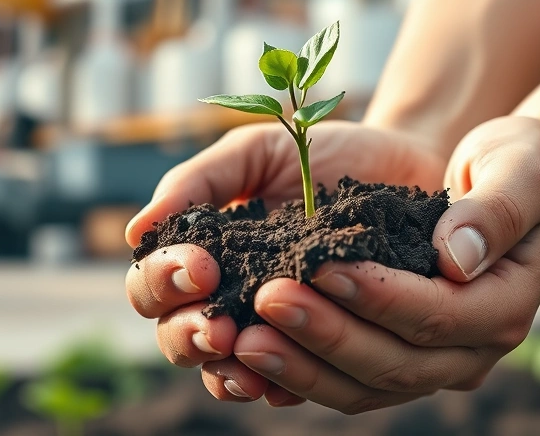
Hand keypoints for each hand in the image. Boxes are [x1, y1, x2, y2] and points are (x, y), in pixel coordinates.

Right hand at [124, 121, 446, 406]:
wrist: (403, 162)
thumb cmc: (321, 153)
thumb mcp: (257, 152)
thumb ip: (198, 182)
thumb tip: (137, 231)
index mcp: (202, 254)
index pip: (152, 285)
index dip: (163, 282)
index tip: (200, 267)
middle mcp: (226, 299)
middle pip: (177, 338)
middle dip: (188, 336)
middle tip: (218, 327)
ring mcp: (272, 329)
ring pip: (225, 372)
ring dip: (227, 372)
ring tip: (244, 357)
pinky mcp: (321, 351)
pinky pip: (289, 387)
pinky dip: (281, 387)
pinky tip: (284, 383)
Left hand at [219, 116, 539, 412]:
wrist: (510, 178)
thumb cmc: (518, 165)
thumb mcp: (521, 170)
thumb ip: (496, 211)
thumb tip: (457, 256)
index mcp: (504, 306)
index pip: (435, 316)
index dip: (378, 296)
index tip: (322, 267)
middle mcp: (470, 349)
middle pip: (392, 361)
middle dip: (325, 335)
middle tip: (266, 301)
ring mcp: (434, 362)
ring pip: (363, 385)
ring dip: (302, 366)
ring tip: (244, 339)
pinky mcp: (398, 355)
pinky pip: (347, 381)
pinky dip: (301, 373)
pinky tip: (253, 353)